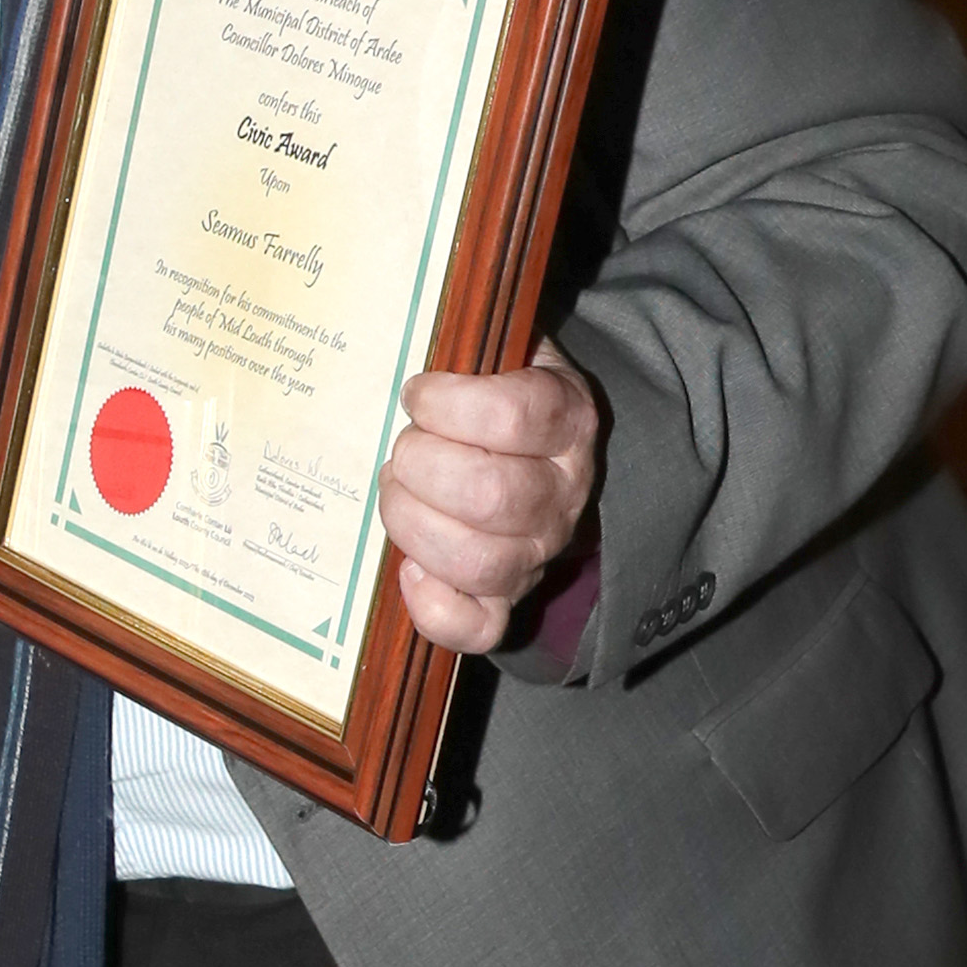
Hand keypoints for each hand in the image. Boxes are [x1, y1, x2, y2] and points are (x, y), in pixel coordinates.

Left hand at [379, 343, 601, 655]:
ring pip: (475, 561)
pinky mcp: (506, 600)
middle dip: (419, 465)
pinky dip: (430, 604)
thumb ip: (473, 346)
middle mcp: (562, 495)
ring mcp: (536, 555)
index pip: (511, 416)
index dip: (445, 404)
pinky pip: (476, 629)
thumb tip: (422, 338)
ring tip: (399, 492)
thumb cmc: (499, 397)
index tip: (418, 393)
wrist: (543, 459)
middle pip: (488, 495)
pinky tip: (408, 567)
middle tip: (403, 449)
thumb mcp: (503, 354)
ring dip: (412, 523)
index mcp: (567, 423)